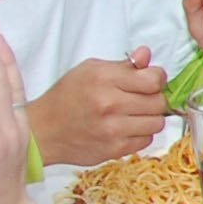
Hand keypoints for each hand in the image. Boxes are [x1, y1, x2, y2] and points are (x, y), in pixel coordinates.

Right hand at [28, 50, 173, 168]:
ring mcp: (113, 129)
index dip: (157, 79)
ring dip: (149, 118)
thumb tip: (146, 55)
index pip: (154, 80)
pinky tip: (125, 127)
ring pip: (157, 123)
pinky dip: (140, 134)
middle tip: (141, 98)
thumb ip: (123, 65)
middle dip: (154, 98)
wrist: (43, 130)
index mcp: (105, 79)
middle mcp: (110, 104)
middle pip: (159, 102)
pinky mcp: (114, 149)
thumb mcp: (90, 70)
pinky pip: (146, 140)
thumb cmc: (66, 97)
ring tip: (133, 114)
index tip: (150, 80)